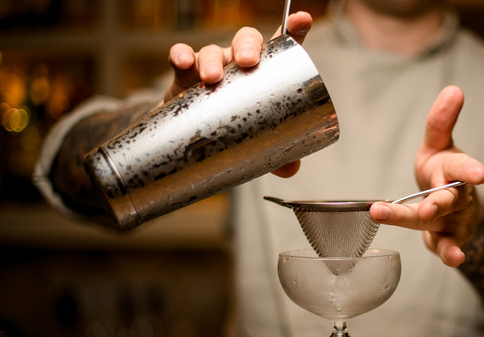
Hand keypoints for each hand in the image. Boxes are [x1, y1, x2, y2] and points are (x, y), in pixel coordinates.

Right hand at [164, 12, 313, 177]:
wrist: (193, 137)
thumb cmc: (234, 128)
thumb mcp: (257, 141)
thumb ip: (277, 155)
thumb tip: (291, 169)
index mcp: (265, 73)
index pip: (282, 46)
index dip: (293, 30)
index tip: (302, 21)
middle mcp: (239, 64)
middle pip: (247, 41)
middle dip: (248, 47)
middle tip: (249, 62)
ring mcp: (212, 66)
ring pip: (213, 51)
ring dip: (212, 60)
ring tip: (212, 78)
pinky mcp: (184, 76)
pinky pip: (181, 57)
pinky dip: (181, 56)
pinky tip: (182, 63)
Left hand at [369, 85, 483, 267]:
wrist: (452, 208)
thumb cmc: (441, 172)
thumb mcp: (437, 145)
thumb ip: (440, 121)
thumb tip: (454, 89)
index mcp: (453, 170)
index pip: (461, 167)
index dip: (469, 170)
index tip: (480, 174)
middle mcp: (457, 195)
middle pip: (447, 199)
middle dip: (440, 202)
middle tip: (430, 206)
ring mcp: (452, 219)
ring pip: (440, 222)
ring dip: (432, 224)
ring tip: (425, 225)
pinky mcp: (445, 238)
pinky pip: (446, 247)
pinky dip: (451, 254)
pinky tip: (454, 258)